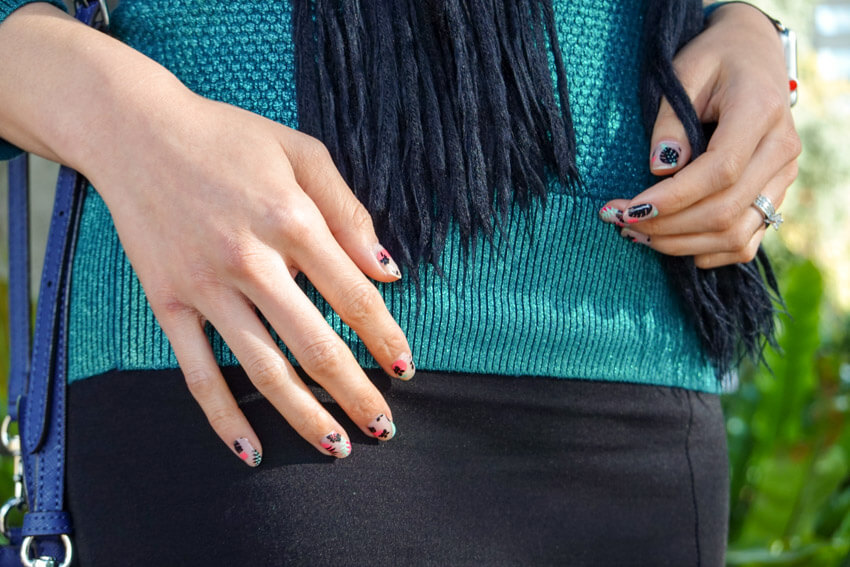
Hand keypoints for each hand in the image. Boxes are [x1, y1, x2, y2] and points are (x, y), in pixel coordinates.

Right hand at [96, 92, 414, 462]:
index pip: (354, 296)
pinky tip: (251, 451)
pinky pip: (197, 372)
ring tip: (336, 446)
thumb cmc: (228, 139)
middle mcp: (251, 260)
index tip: (404, 366)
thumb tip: (386, 272)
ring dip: (304, 415)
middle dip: (355, 392)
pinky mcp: (167, 302)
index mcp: (292, 219)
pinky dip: (224, 416)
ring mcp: (205, 287)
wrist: (135, 132)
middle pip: (315, 345)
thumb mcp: (302, 153)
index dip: (384, 336)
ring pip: (263, 368)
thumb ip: (348, 212)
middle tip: (383, 425)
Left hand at [599, 3, 800, 268]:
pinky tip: (668, 240)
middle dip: (666, 226)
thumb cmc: (712, 60)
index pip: (719, 172)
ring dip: (680, 244)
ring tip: (636, 234)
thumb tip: (659, 169)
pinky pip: (745, 242)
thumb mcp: (684, 73)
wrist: (752, 58)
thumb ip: (670, 120)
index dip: (672, 199)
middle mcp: (781, 150)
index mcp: (761, 112)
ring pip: (736, 235)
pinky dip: (704, 251)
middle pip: (725, 211)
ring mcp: (782, 178)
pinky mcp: (773, 197)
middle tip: (619, 223)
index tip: (627, 209)